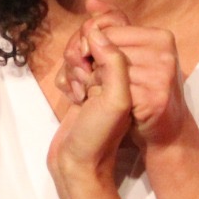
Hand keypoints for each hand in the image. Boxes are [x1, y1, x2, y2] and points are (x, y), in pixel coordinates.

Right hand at [47, 16, 133, 189]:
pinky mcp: (85, 89)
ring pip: (78, 53)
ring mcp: (101, 81)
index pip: (110, 33)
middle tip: (84, 81)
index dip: (93, 41)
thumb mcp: (115, 99)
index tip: (88, 63)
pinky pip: (71, 69)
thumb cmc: (100, 136)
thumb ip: (113, 63)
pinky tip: (72, 97)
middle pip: (92, 39)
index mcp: (132, 71)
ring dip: (71, 69)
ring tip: (78, 92)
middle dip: (79, 55)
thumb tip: (96, 33)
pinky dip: (66, 79)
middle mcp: (119, 73)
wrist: (78, 165)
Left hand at [57, 0, 189, 150]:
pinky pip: (113, 90)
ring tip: (96, 92)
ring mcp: (161, 76)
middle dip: (90, 63)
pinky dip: (101, 98)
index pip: (109, 29)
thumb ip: (113, 26)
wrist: (167, 132)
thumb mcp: (133, 53)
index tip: (88, 61)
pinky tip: (103, 104)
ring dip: (93, 82)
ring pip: (107, 69)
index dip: (91, 45)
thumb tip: (90, 2)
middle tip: (89, 79)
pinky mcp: (153, 99)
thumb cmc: (146, 90)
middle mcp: (165, 53)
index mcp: (161, 37)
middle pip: (106, 47)